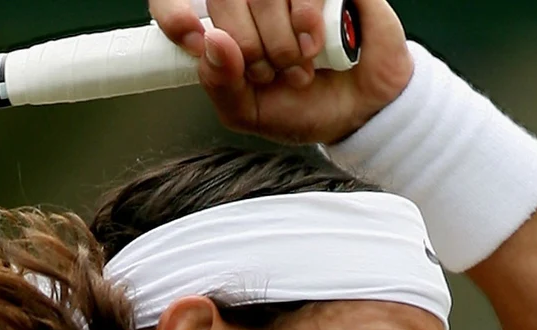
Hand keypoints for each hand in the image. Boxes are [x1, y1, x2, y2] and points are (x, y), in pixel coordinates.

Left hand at [148, 0, 415, 143]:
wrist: (362, 111)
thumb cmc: (303, 107)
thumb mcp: (248, 110)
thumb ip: (219, 82)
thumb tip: (210, 42)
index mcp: (224, 23)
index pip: (176, 1)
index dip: (174, 15)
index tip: (190, 39)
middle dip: (245, 47)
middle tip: (268, 73)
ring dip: (279, 42)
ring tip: (298, 67)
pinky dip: (305, 23)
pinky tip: (314, 48)